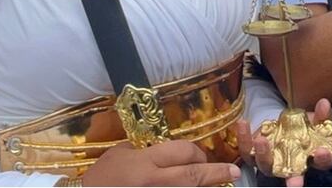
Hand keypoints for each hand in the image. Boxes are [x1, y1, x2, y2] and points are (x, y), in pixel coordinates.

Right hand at [80, 140, 239, 185]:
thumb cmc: (99, 181)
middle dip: (216, 173)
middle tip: (232, 173)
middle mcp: (155, 183)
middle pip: (193, 176)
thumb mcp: (116, 157)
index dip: (197, 152)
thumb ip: (140, 151)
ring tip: (222, 184)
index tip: (204, 156)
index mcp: (144, 163)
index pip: (181, 152)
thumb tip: (158, 149)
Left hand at [236, 99, 331, 186]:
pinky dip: (244, 138)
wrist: (285, 125)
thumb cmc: (304, 126)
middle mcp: (291, 167)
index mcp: (311, 158)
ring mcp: (271, 163)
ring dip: (263, 155)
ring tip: (261, 141)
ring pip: (266, 166)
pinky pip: (247, 151)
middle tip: (294, 180)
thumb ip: (321, 114)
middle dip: (292, 178)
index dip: (322, 159)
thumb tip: (324, 104)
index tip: (322, 152)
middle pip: (291, 174)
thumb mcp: (315, 119)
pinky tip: (243, 123)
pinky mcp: (254, 154)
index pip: (321, 163)